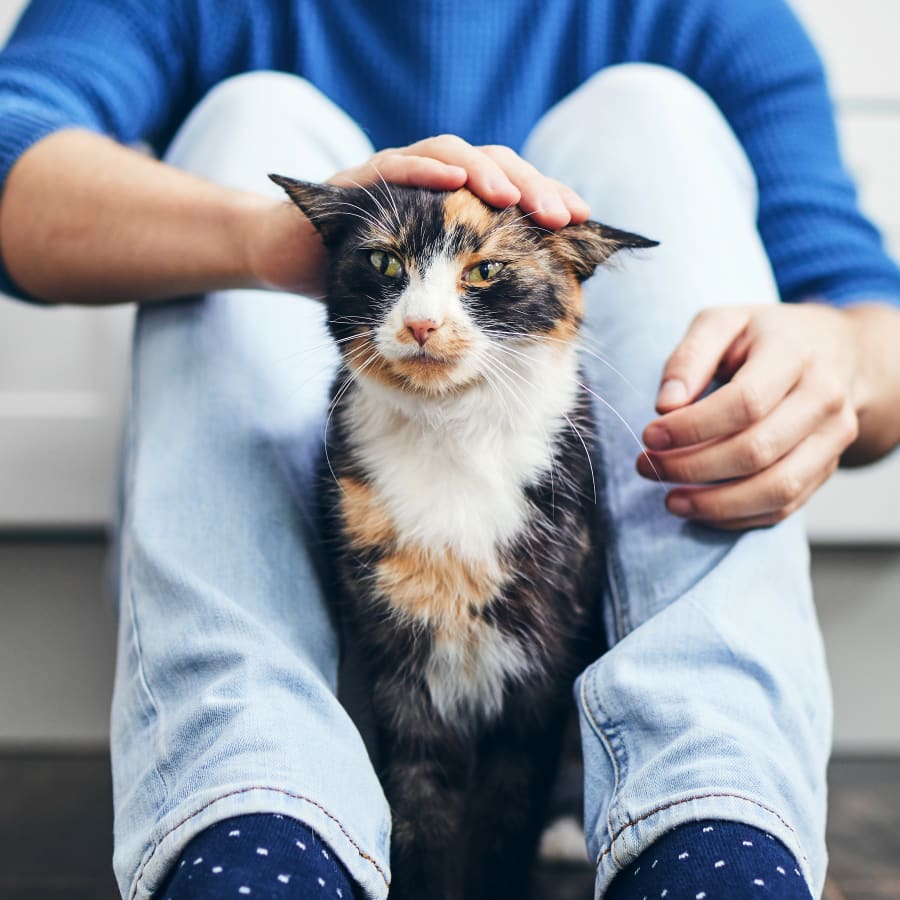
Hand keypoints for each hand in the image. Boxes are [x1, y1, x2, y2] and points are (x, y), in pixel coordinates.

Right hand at [248, 136, 589, 297]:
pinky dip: (422, 169)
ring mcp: (396, 177)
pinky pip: (392, 165)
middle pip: (493, 167)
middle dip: (531, 187)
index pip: (511, 192)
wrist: (293, 262)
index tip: (582, 222)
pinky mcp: (358, 181)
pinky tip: (450, 178)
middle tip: (560, 214)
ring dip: (485, 174)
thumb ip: (470, 301)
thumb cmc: (366, 283)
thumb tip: (542, 323)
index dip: (547, 200)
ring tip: (512, 198)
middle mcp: (432, 185)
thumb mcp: (428, 300)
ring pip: (450, 156)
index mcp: (454, 208)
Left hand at [635, 303, 863, 529]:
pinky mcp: (829, 467)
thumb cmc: (765, 337)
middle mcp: (823, 398)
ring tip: (670, 500)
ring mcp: (832, 437)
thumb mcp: (723, 323)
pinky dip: (739, 517)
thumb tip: (666, 405)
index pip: (744, 403)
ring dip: (716, 504)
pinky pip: (786, 506)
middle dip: (692, 467)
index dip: (691, 427)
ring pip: (777, 488)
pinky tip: (702, 510)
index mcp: (795, 354)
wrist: (839, 352)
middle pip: (757, 451)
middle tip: (647, 467)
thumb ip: (690, 357)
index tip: (649, 436)